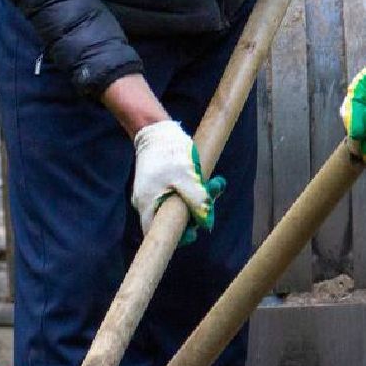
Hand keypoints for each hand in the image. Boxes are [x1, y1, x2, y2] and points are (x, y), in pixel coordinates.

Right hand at [131, 120, 224, 242]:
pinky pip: (178, 192)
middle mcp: (148, 202)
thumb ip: (197, 201)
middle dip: (197, 212)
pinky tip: (210, 178)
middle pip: (172, 219)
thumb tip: (207, 223)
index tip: (194, 231)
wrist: (155, 128)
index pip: (158, 233)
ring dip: (200, 197)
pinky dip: (194, 188)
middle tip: (214, 198)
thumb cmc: (169, 153)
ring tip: (218, 182)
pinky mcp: (160, 183)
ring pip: (179, 204)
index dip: (177, 237)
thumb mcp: (187, 177)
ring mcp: (153, 192)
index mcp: (148, 205)